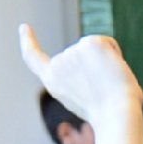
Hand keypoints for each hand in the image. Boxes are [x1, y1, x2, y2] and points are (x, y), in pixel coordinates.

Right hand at [18, 26, 142, 130]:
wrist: (115, 116)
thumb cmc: (110, 115)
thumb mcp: (90, 99)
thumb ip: (86, 77)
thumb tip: (98, 51)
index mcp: (53, 83)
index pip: (34, 58)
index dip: (28, 42)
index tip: (25, 27)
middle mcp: (58, 65)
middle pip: (82, 55)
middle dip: (98, 68)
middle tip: (104, 90)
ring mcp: (72, 52)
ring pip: (96, 50)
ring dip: (108, 64)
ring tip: (109, 84)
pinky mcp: (88, 44)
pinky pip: (109, 43)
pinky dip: (117, 55)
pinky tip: (114, 71)